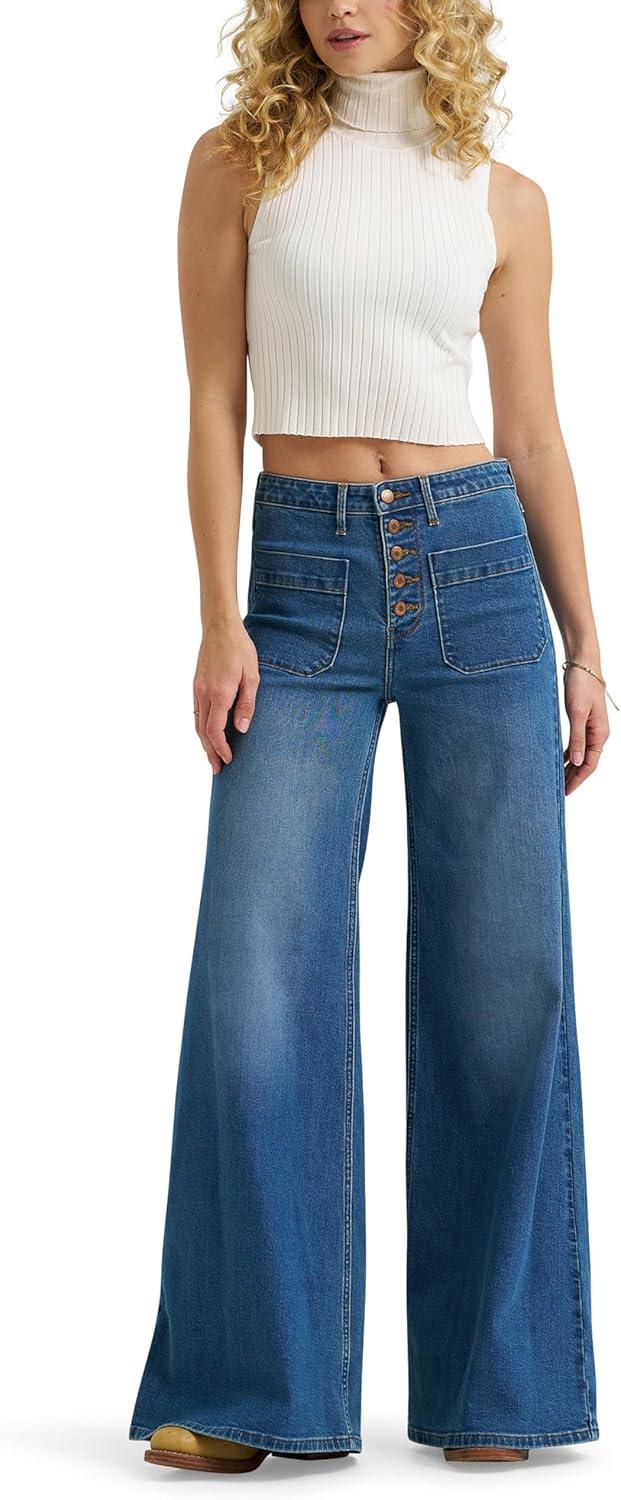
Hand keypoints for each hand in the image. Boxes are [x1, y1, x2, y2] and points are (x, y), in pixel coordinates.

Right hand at [193, 619, 259, 773]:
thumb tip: (242, 729)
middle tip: (217, 770)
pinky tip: (206, 734)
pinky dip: (200, 728)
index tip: (228, 760)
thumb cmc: (240, 649)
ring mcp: (197, 690)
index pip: (215, 731)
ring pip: (197, 724)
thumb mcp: (252, 676)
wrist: (220, 627)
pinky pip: (196, 712)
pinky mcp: (196, 685)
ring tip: (211, 757)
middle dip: (210, 753)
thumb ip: (247, 704)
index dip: (221, 748)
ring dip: (204, 743)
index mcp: (220, 694)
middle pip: (203, 732)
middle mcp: (204, 694)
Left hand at [563, 665, 609, 794]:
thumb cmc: (582, 685)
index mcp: (600, 734)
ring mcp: (591, 728)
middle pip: (586, 762)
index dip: (578, 779)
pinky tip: (559, 760)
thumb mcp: (577, 713)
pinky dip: (568, 754)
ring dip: (571, 767)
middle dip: (574, 777)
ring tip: (558, 779)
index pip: (590, 764)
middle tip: (559, 791)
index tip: (566, 792)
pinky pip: (577, 744)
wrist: (583, 664)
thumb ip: (577, 738)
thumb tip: (576, 762)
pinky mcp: (583, 721)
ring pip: (581, 754)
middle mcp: (598, 734)